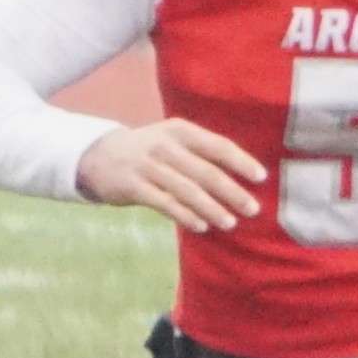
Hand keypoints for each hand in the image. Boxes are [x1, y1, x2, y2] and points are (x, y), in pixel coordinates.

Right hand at [77, 119, 265, 233]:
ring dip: (212, 209)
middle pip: (206, 172)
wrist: (96, 156)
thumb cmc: (147, 151)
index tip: (261, 178)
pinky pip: (165, 204)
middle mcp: (165, 146)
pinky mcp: (133, 187)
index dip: (241, 162)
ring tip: (230, 223)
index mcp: (180, 131)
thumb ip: (200, 152)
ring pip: (187, 191)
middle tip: (252, 209)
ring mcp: (147, 167)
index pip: (218, 146)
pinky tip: (201, 226)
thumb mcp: (172, 139)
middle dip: (232, 192)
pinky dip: (185, 216)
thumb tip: (240, 176)